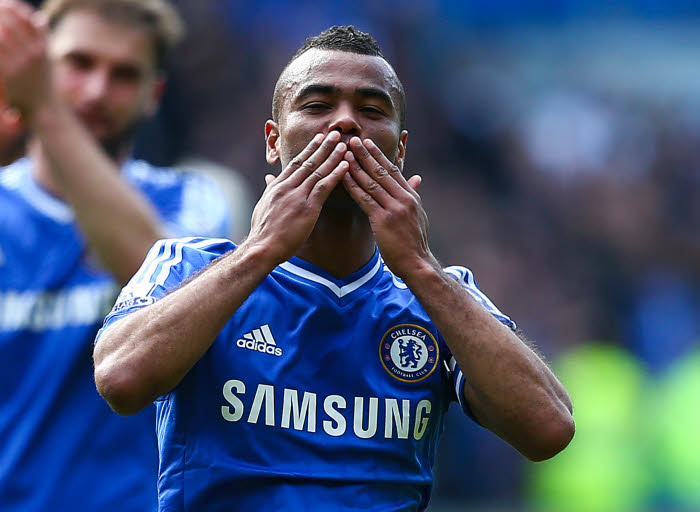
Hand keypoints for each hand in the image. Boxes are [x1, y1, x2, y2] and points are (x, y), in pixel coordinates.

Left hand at [0, 0, 52, 118]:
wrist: (44, 108)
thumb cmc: (44, 83)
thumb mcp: (48, 58)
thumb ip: (43, 37)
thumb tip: (39, 17)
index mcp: (42, 47)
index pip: (26, 19)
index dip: (13, 8)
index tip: (4, 3)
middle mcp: (33, 53)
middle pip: (11, 24)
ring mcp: (21, 63)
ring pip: (2, 35)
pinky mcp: (9, 73)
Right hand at [246, 131, 348, 263]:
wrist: (262, 247)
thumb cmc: (263, 231)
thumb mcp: (263, 205)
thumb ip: (269, 189)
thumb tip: (269, 178)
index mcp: (278, 186)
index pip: (296, 163)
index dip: (309, 149)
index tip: (319, 138)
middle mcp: (287, 187)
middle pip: (308, 162)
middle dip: (323, 146)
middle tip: (334, 133)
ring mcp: (297, 196)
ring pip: (317, 171)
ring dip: (332, 156)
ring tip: (343, 144)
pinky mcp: (307, 208)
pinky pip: (323, 187)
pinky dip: (335, 174)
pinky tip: (345, 166)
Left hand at [342, 136, 435, 278]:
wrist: (417, 262)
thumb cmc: (414, 241)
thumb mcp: (418, 214)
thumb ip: (413, 194)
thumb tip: (416, 178)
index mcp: (410, 196)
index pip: (393, 169)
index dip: (379, 155)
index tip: (368, 142)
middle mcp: (403, 198)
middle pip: (381, 171)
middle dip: (366, 154)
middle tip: (353, 140)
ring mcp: (394, 208)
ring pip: (372, 182)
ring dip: (357, 166)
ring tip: (344, 153)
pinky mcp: (383, 220)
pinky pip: (365, 198)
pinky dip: (353, 185)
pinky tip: (342, 176)